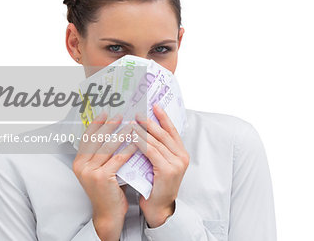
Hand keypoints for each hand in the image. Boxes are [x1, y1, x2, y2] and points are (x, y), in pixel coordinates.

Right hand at [72, 112, 137, 240]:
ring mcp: (90, 172)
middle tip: (121, 114)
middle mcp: (81, 166)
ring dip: (122, 134)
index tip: (106, 112)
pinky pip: (118, 158)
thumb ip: (103, 153)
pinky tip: (137, 142)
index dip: (96, 123)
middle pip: (97, 139)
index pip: (87, 137)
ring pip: (108, 147)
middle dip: (110, 125)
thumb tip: (114, 130)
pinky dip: (129, 149)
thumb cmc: (109, 190)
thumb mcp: (101, 169)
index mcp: (79, 162)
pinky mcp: (102, 177)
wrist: (109, 213)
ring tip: (132, 125)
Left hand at [133, 104, 189, 227]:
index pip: (172, 131)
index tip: (154, 106)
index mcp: (181, 153)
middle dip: (150, 122)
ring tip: (131, 122)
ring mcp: (177, 163)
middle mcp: (182, 157)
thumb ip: (156, 149)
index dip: (164, 117)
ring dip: (142, 130)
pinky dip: (141, 143)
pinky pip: (152, 152)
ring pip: (157, 141)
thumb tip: (143, 130)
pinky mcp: (168, 170)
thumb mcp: (158, 163)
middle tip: (138, 112)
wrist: (158, 207)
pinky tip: (132, 137)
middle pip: (164, 134)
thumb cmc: (155, 185)